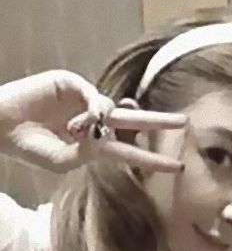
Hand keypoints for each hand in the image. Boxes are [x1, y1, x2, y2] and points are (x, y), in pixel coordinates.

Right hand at [0, 70, 186, 173]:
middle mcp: (95, 122)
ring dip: (102, 121)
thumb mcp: (61, 161)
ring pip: (113, 108)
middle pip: (135, 122)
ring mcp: (84, 102)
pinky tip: (79, 121)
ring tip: (75, 130)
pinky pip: (95, 96)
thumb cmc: (28, 147)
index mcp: (94, 145)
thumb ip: (87, 153)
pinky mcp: (72, 84)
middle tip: (184, 123)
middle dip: (159, 122)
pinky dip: (92, 109)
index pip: (131, 151)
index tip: (177, 166)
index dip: (153, 158)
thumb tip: (104, 134)